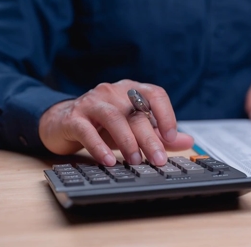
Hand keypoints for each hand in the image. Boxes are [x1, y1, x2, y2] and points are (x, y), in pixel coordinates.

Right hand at [38, 79, 193, 165]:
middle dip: (150, 138)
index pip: (155, 94)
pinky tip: (107, 161)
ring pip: (113, 118)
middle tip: (158, 160)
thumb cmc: (103, 124)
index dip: (166, 114)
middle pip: (136, 113)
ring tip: (135, 160)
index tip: (171, 137)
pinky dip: (98, 146)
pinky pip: (86, 130)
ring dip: (127, 141)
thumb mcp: (134, 128)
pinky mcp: (72, 117)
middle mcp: (113, 92)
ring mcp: (91, 102)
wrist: (61, 121)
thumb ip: (160, 134)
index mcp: (131, 90)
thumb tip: (188, 142)